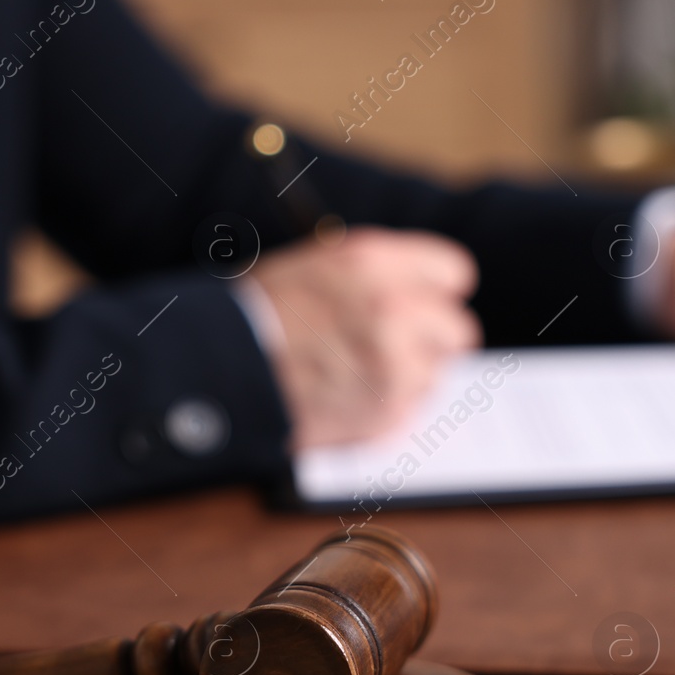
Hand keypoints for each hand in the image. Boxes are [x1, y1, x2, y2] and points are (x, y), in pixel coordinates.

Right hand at [252, 227, 480, 449]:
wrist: (218, 370)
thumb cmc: (257, 315)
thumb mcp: (316, 264)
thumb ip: (379, 272)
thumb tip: (424, 289)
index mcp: (374, 262)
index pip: (454, 273)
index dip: (434, 292)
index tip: (422, 304)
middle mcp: (393, 309)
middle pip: (457, 330)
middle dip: (431, 339)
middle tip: (395, 345)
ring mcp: (393, 364)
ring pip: (435, 375)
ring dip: (407, 377)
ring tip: (355, 373)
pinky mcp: (385, 412)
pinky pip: (411, 410)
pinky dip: (386, 409)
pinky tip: (346, 397)